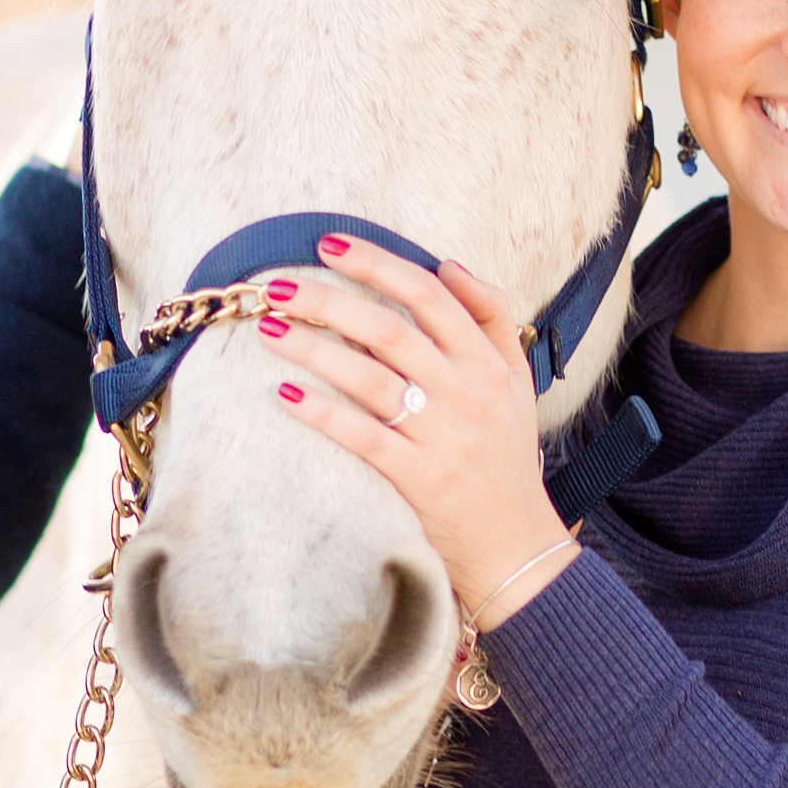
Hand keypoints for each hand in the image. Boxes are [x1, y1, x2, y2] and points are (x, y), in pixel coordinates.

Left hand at [260, 236, 578, 630]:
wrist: (517, 542)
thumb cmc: (506, 456)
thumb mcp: (517, 381)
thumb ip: (491, 318)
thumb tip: (448, 265)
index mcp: (489, 362)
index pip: (430, 296)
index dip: (378, 263)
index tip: (330, 245)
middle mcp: (467, 392)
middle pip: (389, 330)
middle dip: (330, 301)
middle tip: (280, 286)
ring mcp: (443, 436)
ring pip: (368, 378)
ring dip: (313, 349)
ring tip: (270, 330)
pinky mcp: (420, 478)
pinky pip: (363, 436)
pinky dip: (323, 413)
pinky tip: (286, 394)